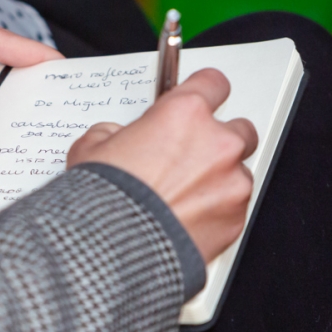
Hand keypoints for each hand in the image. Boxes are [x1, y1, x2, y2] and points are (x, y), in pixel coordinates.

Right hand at [66, 69, 257, 262]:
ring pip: (238, 172)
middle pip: (239, 128)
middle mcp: (217, 143)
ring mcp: (232, 182)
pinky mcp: (236, 218)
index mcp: (184, 114)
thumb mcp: (91, 148)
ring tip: (182, 196)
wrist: (115, 248)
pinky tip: (185, 218)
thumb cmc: (106, 198)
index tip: (200, 97)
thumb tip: (116, 137)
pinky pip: (233, 208)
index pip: (213, 83)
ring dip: (217, 179)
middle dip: (217, 140)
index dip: (204, 90)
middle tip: (189, 155)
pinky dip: (215, 211)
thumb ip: (113, 133)